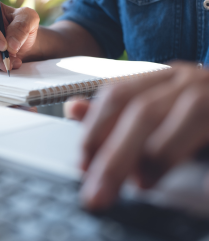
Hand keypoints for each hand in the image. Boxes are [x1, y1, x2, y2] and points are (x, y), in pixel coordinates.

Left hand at [66, 63, 208, 209]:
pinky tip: (205, 187)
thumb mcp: (149, 106)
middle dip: (116, 154)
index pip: (117, 94)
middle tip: (99, 191)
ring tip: (143, 184)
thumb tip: (72, 108)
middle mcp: (188, 80)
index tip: (83, 164)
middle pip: (144, 110)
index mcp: (160, 77)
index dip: (95, 130)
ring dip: (160, 156)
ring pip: (189, 114)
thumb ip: (112, 112)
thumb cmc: (192, 110)